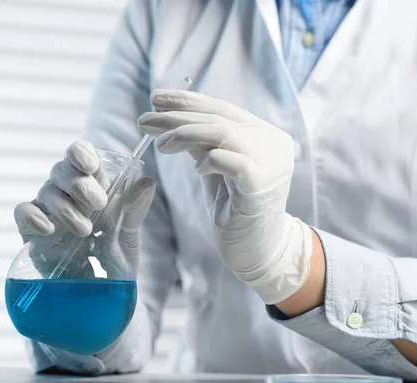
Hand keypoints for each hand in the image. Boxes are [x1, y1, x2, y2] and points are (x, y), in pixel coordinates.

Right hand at [14, 140, 155, 269]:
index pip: (80, 156)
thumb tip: (148, 183)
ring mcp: (48, 211)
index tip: (91, 166)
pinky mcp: (31, 232)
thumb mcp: (129, 236)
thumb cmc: (114, 258)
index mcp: (92, 185)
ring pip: (46, 191)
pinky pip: (23, 212)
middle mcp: (67, 193)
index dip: (81, 153)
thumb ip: (134, 210)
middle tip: (98, 203)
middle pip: (62, 170)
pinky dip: (32, 217)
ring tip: (85, 231)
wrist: (100, 295)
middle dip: (79, 183)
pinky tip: (48, 230)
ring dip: (66, 208)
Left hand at [138, 90, 312, 303]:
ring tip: (160, 145)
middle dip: (176, 117)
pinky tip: (197, 170)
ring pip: (223, 133)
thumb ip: (201, 142)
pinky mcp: (262, 185)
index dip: (187, 101)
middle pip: (218, 119)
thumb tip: (170, 117)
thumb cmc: (235, 208)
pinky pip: (232, 162)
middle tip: (144, 121)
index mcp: (263, 134)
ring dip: (185, 135)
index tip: (155, 98)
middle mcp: (272, 142)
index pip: (221, 108)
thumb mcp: (214, 168)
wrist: (259, 250)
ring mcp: (271, 162)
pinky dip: (209, 161)